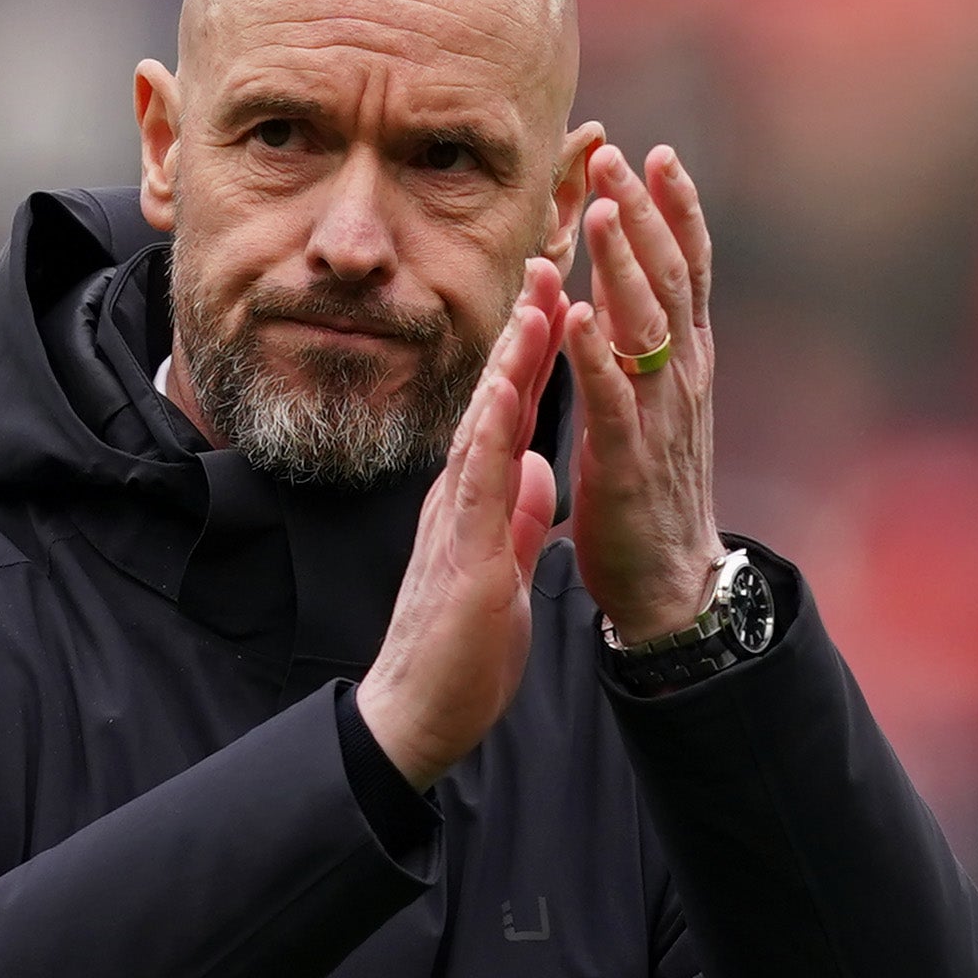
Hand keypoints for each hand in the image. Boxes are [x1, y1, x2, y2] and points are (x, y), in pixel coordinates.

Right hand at [356, 258, 567, 789]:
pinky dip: (495, 429)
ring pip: (486, 424)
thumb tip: (539, 471)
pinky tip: (509, 387)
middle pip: (496, 399)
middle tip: (547, 263)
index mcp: (479, 501)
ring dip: (511, 361)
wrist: (420, 715)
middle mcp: (464, 497)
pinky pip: (480, 480)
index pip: (511, 414)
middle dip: (524, 333)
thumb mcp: (505, 568)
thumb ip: (519, 516)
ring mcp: (459, 520)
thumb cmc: (459, 654)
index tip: (557, 300)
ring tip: (536, 301)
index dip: (535, 357)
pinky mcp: (462, 551)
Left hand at [565, 144, 720, 644]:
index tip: (657, 153)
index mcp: (686, 360)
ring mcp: (658, 415)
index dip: (675, 209)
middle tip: (617, 157)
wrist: (670, 579)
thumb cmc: (655, 487)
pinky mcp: (626, 457)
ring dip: (624, 267)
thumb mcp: (658, 401)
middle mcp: (682, 375)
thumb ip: (646, 343)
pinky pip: (610, 396)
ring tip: (604, 213)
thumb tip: (629, 282)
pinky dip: (596, 354)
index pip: (688, 267)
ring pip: (644, 325)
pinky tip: (577, 315)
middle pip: (668, 277)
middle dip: (643, 213)